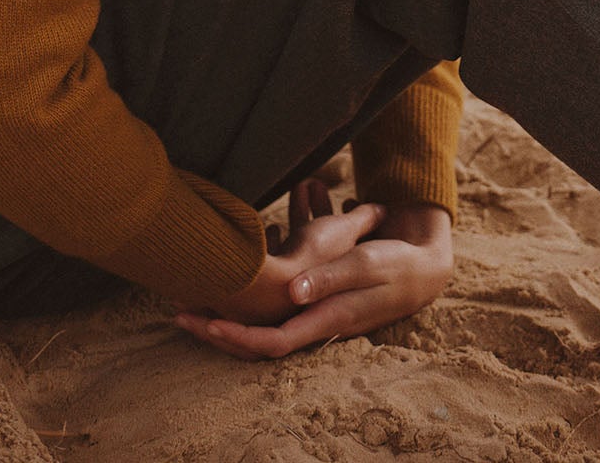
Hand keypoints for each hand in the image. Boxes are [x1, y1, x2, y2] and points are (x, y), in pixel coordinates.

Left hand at [173, 177, 452, 360]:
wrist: (420, 267)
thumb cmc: (393, 265)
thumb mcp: (365, 264)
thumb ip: (330, 277)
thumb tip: (293, 292)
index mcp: (322, 319)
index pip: (270, 343)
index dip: (234, 337)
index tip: (203, 322)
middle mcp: (311, 321)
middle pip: (255, 338)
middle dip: (216, 327)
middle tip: (179, 310)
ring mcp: (310, 310)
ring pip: (259, 319)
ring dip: (228, 306)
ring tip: (193, 288)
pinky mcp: (313, 295)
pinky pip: (274, 298)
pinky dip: (251, 284)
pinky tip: (238, 257)